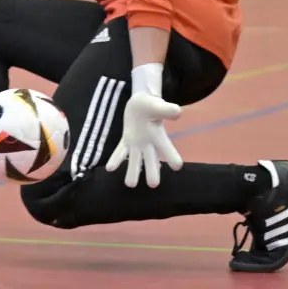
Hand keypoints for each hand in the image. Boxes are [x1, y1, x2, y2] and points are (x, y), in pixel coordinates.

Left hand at [105, 64, 183, 187]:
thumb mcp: (159, 105)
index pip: (167, 147)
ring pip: (135, 160)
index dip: (172, 156)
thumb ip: (167, 110)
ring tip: (130, 185)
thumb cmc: (153, 106)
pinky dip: (116, 159)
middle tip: (153, 185)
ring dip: (132, 171)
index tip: (177, 167)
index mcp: (159, 136)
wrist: (141, 103)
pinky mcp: (126, 140)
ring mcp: (137, 144)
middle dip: (152, 171)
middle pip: (151, 160)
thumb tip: (177, 112)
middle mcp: (149, 144)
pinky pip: (120, 151)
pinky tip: (110, 169)